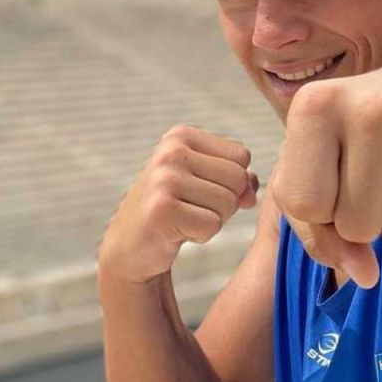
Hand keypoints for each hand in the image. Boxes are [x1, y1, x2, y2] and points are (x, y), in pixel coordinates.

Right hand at [99, 125, 258, 284]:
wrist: (131, 246)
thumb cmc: (175, 210)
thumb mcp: (205, 182)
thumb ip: (238, 177)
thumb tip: (251, 189)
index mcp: (181, 135)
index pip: (242, 155)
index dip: (232, 181)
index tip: (200, 189)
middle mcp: (171, 151)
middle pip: (238, 178)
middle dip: (225, 202)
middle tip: (192, 208)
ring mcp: (164, 179)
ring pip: (228, 202)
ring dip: (213, 220)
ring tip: (184, 218)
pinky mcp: (161, 210)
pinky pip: (212, 225)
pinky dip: (200, 235)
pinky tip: (175, 231)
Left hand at [269, 60, 381, 287]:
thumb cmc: (355, 142)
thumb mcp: (315, 174)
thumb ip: (319, 235)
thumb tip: (366, 276)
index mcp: (315, 106)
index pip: (306, 206)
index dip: (322, 209)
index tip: (335, 175)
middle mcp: (369, 105)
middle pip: (358, 226)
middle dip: (365, 220)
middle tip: (377, 178)